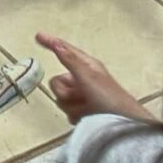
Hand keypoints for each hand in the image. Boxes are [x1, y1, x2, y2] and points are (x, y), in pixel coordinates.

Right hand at [35, 33, 150, 124]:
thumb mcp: (89, 77)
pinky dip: (75, 115)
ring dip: (71, 106)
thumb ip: (71, 61)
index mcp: (86, 66)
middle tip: (79, 97)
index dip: (51, 43)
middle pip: (58, 82)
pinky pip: (68, 111)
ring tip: (86, 110)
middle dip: (64, 93)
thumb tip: (56, 43)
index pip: (64, 50)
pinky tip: (87, 118)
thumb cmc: (109, 98)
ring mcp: (83, 97)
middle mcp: (83, 79)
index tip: (37, 35)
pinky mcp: (83, 112)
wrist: (124, 127)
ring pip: (61, 98)